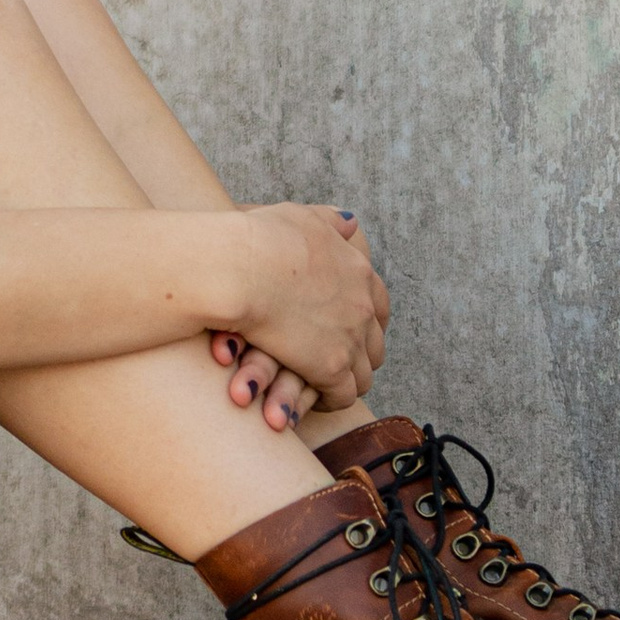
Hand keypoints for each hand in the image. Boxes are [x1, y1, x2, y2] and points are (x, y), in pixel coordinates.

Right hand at [205, 207, 386, 425]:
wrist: (240, 268)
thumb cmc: (260, 238)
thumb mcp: (302, 217)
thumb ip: (330, 221)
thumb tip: (351, 224)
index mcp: (358, 270)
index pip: (378, 304)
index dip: (364, 320)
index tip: (346, 328)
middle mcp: (363, 305)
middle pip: (375, 343)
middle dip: (359, 354)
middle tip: (334, 361)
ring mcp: (350, 338)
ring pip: (363, 375)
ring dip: (345, 382)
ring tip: (322, 387)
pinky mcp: (331, 368)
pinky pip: (344, 396)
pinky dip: (330, 401)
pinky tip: (311, 400)